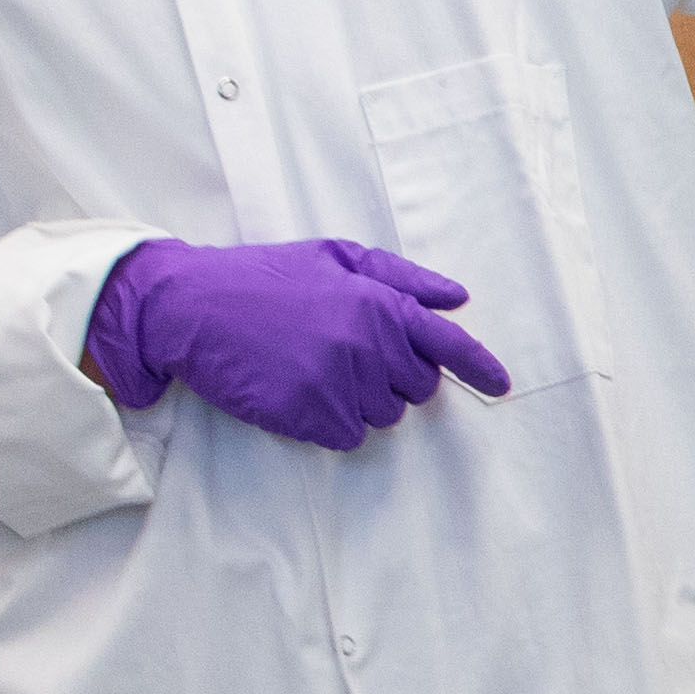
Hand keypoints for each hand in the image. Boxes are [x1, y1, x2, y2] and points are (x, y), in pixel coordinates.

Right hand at [82, 235, 514, 445]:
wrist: (193, 305)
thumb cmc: (266, 276)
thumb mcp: (335, 257)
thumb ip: (402, 278)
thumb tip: (457, 299)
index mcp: (379, 302)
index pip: (447, 344)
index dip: (479, 367)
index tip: (501, 386)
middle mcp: (367, 343)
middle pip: (417, 389)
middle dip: (395, 378)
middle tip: (349, 353)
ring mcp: (339, 382)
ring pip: (384, 417)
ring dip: (361, 401)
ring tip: (317, 367)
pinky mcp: (309, 414)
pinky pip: (348, 436)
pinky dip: (331, 423)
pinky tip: (302, 393)